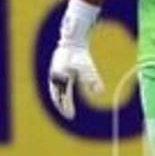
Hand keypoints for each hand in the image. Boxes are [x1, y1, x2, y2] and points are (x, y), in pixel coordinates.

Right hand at [47, 0, 103, 118]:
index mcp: (60, 78)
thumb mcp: (87, 68)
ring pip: (54, 90)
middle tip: (68, 114)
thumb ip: (92, 80)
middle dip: (61, 106)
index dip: (67, 108)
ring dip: (59, 99)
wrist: (72, 39)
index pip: (63, 97)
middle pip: (56, 96)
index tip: (71, 116)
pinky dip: (59, 91)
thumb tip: (100, 92)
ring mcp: (54, 72)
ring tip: (64, 107)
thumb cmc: (80, 54)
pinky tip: (64, 94)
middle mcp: (55, 77)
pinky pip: (55, 84)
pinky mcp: (56, 69)